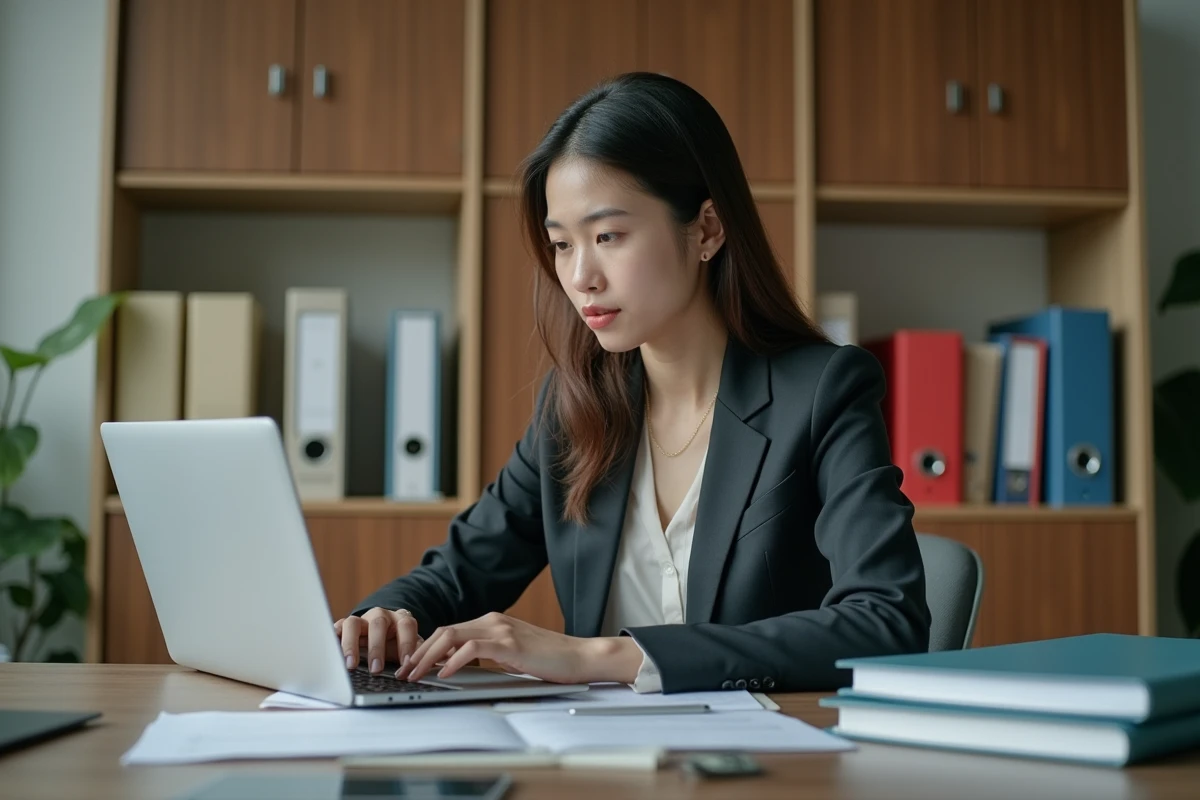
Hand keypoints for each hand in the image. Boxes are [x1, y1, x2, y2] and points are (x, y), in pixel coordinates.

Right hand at [333, 607, 423, 674]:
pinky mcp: (344, 626)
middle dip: (377, 647)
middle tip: (376, 670)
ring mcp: (361, 620)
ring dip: (351, 645)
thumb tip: (420, 670)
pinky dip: (333, 639)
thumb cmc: (398, 644)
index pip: (406, 626)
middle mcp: (380, 616)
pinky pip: (336, 629)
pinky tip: (331, 652)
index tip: (406, 664)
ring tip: (351, 665)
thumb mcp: (409, 648)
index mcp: (401, 619)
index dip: (407, 644)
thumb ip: (415, 655)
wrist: (383, 634)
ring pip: (353, 624)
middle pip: (378, 624)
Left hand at [398, 611, 642, 684]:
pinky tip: (445, 673)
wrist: (579, 657)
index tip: (411, 664)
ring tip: (415, 674)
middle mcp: (493, 620)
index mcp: (492, 622)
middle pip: (444, 631)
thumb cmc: (550, 660)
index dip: (425, 647)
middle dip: (419, 652)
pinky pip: (472, 648)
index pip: (449, 630)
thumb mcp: (512, 654)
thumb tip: (461, 668)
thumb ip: (489, 655)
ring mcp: (501, 629)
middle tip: (404, 671)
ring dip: (428, 656)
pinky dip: (453, 660)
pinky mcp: (509, 643)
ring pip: (452, 636)